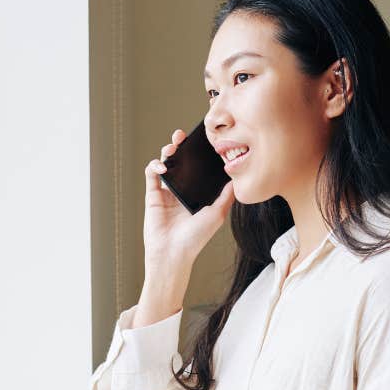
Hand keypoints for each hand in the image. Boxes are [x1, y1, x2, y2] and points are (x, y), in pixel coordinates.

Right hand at [143, 128, 234, 262]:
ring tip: (173, 146)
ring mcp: (167, 192)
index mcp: (197, 193)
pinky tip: (163, 165)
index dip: (199, 154)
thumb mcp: (217, 214)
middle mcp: (182, 190)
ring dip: (167, 151)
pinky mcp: (153, 195)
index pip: (197, 167)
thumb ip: (226, 196)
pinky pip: (152, 174)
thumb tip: (237, 179)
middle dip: (181, 146)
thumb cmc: (195, 238)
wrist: (174, 253)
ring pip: (166, 163)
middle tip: (183, 136)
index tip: (204, 142)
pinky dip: (155, 165)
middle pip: (181, 161)